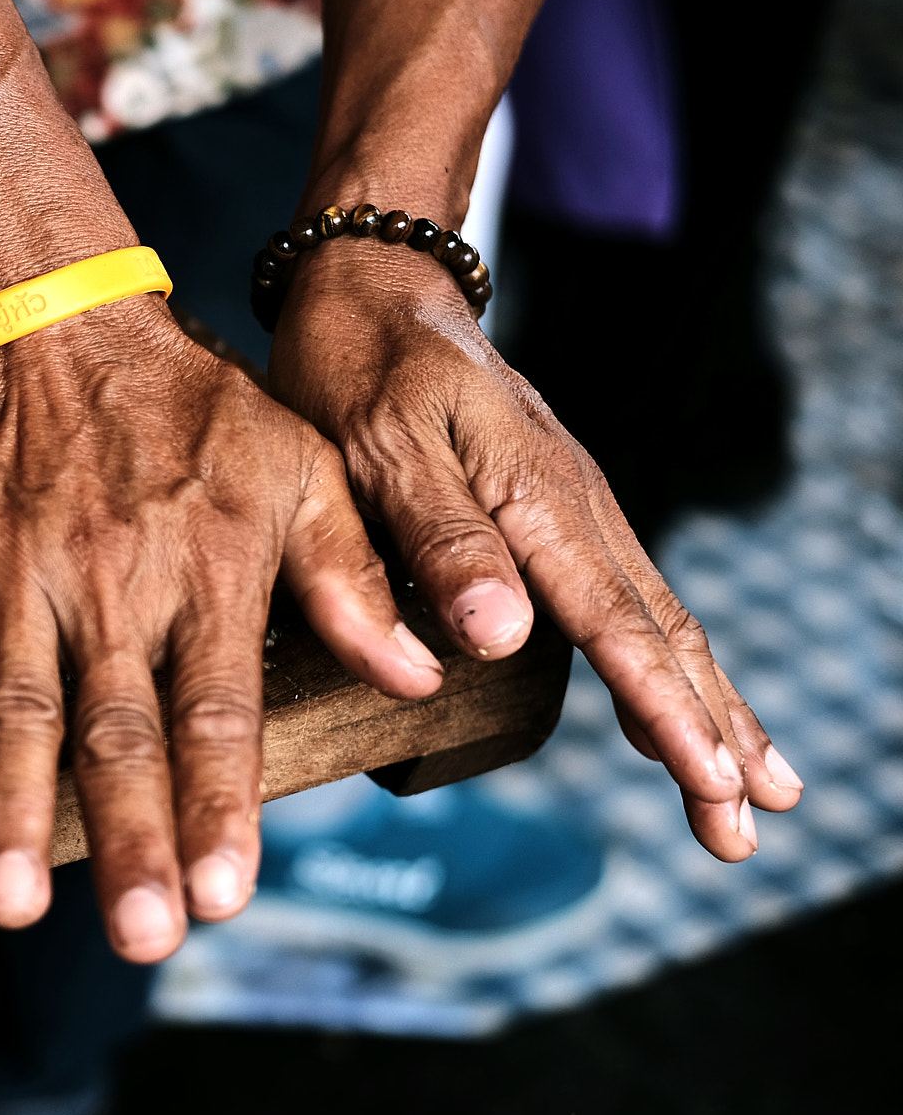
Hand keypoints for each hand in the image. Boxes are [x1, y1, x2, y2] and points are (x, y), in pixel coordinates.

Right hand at [0, 294, 447, 962]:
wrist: (43, 308)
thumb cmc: (181, 401)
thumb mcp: (298, 466)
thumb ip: (351, 574)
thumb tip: (421, 672)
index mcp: (209, 569)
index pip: (217, 707)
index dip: (221, 803)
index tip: (227, 893)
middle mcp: (113, 583)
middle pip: (120, 729)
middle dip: (131, 837)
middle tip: (142, 934)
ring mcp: (18, 574)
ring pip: (16, 707)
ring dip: (12, 807)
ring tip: (10, 899)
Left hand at [268, 243, 803, 860]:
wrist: (375, 284)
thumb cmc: (360, 363)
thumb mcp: (377, 445)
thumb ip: (437, 538)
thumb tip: (503, 640)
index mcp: (536, 497)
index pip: (616, 623)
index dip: (666, 712)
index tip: (712, 787)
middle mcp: (574, 504)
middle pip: (662, 632)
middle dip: (712, 734)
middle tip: (746, 829)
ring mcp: (573, 504)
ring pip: (657, 617)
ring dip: (707, 706)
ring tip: (753, 787)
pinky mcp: (554, 506)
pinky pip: (627, 594)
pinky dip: (665, 660)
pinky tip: (680, 704)